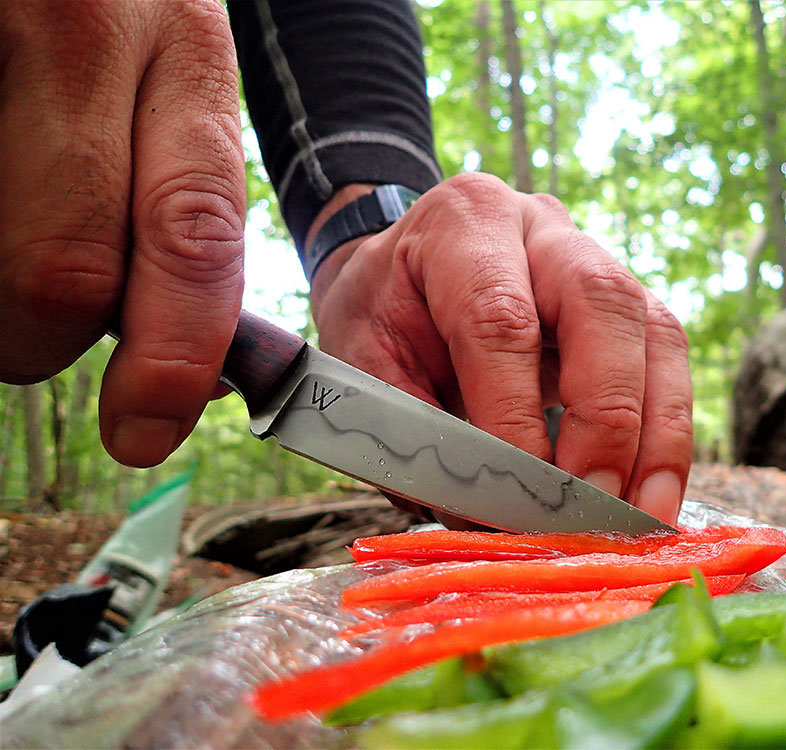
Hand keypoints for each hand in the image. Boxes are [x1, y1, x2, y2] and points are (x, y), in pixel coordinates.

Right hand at [0, 0, 244, 466]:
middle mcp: (85, 35)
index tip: (146, 430)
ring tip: (7, 225)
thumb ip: (174, 198)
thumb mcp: (167, 75)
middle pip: (62, 269)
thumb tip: (171, 360)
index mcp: (184, 51)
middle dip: (40, 338)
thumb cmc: (107, 16)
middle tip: (30, 331)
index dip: (170, 356)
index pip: (192, 236)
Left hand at [310, 174, 692, 522]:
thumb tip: (482, 511)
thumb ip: (416, 428)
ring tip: (641, 517)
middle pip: (603, 305)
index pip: (500, 318)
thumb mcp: (368, 361)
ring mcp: (600, 262)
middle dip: (606, 418)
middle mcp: (545, 229)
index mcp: (465, 222)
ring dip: (656, 436)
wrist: (407, 269)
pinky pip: (668, 364)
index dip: (515, 414)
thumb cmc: (386, 313)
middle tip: (592, 505)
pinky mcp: (632, 306)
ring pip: (656, 334)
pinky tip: (652, 495)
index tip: (521, 496)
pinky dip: (667, 436)